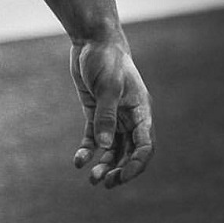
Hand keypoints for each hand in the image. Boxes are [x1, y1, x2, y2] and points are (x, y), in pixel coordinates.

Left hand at [70, 39, 153, 188]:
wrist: (91, 40)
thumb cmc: (106, 59)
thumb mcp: (107, 86)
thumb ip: (106, 116)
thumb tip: (105, 147)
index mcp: (140, 111)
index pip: (144, 146)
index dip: (136, 164)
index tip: (122, 176)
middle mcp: (129, 117)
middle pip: (128, 152)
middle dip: (119, 170)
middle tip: (104, 182)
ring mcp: (112, 116)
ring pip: (112, 148)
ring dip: (104, 164)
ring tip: (92, 179)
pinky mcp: (95, 112)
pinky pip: (94, 137)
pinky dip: (88, 150)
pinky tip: (79, 161)